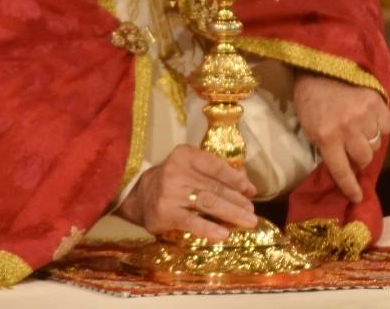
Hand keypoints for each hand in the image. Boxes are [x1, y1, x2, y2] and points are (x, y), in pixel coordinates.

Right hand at [115, 144, 257, 241]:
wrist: (137, 197)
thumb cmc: (171, 182)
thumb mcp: (189, 168)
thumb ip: (214, 173)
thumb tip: (247, 185)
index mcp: (185, 155)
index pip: (216, 166)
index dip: (236, 179)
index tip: (251, 191)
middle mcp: (177, 170)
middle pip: (215, 187)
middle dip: (237, 200)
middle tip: (252, 212)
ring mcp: (170, 192)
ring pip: (208, 203)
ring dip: (231, 213)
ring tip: (247, 222)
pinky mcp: (166, 213)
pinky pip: (192, 221)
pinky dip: (210, 228)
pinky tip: (224, 234)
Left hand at [293, 72, 389, 204]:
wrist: (318, 68)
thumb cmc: (310, 101)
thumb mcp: (310, 128)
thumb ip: (327, 148)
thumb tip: (346, 168)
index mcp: (326, 137)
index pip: (342, 170)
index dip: (350, 187)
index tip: (357, 196)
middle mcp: (347, 129)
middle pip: (364, 158)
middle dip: (360, 157)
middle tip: (354, 149)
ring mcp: (364, 115)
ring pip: (376, 143)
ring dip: (369, 141)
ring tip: (360, 130)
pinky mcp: (376, 102)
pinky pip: (386, 126)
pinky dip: (380, 126)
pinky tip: (370, 119)